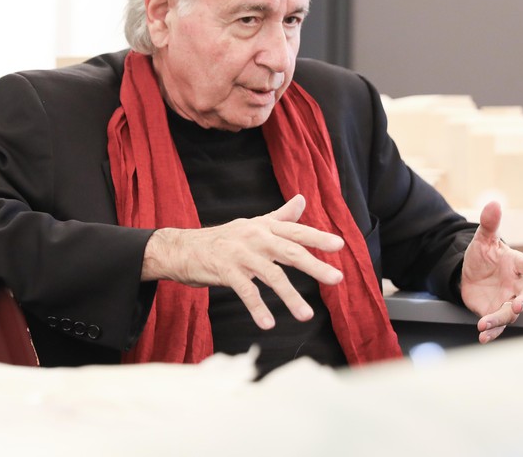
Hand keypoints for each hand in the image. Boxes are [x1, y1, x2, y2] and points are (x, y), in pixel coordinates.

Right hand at [141, 194, 343, 329]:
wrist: (182, 248)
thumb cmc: (222, 239)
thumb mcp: (252, 225)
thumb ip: (279, 216)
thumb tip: (301, 199)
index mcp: (264, 226)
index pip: (296, 231)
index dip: (318, 238)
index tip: (339, 246)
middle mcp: (255, 237)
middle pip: (291, 252)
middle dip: (315, 266)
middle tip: (337, 279)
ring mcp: (240, 254)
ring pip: (272, 275)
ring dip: (291, 296)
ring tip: (307, 315)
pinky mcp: (225, 271)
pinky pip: (246, 291)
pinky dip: (258, 308)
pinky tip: (268, 323)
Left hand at [460, 201, 522, 343]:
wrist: (469, 274)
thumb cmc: (483, 256)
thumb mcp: (483, 239)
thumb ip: (489, 224)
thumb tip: (493, 203)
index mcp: (516, 264)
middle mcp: (516, 284)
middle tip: (518, 305)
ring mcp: (507, 300)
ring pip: (511, 312)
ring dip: (500, 319)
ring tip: (485, 323)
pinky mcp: (495, 312)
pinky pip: (497, 324)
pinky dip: (491, 331)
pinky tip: (483, 336)